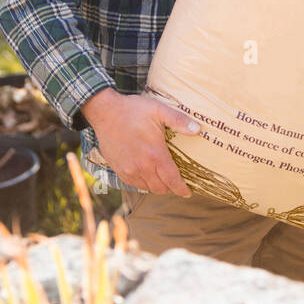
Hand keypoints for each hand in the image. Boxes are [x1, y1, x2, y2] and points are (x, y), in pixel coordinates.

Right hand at [80, 88, 198, 196]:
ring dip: (157, 186)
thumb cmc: (133, 110)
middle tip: (176, 182)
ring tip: (163, 178)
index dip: (181, 189)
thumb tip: (198, 130)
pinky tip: (147, 174)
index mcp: (155, 154)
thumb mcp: (159, 110)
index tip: (187, 193)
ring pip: (147, 188)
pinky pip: (134, 184)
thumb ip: (179, 120)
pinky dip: (143, 183)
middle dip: (171, 188)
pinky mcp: (118, 169)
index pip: (172, 180)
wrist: (105, 112)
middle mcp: (142, 166)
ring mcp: (128, 169)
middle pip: (160, 188)